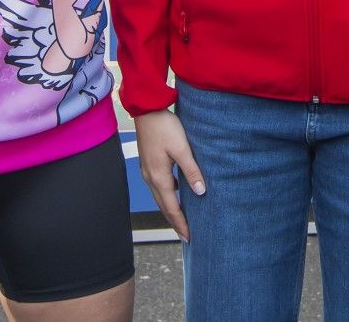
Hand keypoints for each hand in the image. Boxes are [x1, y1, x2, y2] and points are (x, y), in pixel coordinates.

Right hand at [134, 108, 205, 240]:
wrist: (147, 110)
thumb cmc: (165, 127)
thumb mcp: (182, 148)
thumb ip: (192, 170)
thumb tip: (201, 192)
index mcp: (159, 177)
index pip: (172, 208)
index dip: (181, 223)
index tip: (189, 237)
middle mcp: (150, 178)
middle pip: (164, 206)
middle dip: (175, 221)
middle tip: (186, 235)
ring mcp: (147, 171)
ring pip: (160, 197)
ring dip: (170, 209)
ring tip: (181, 219)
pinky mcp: (149, 163)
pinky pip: (158, 187)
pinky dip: (167, 196)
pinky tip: (176, 193)